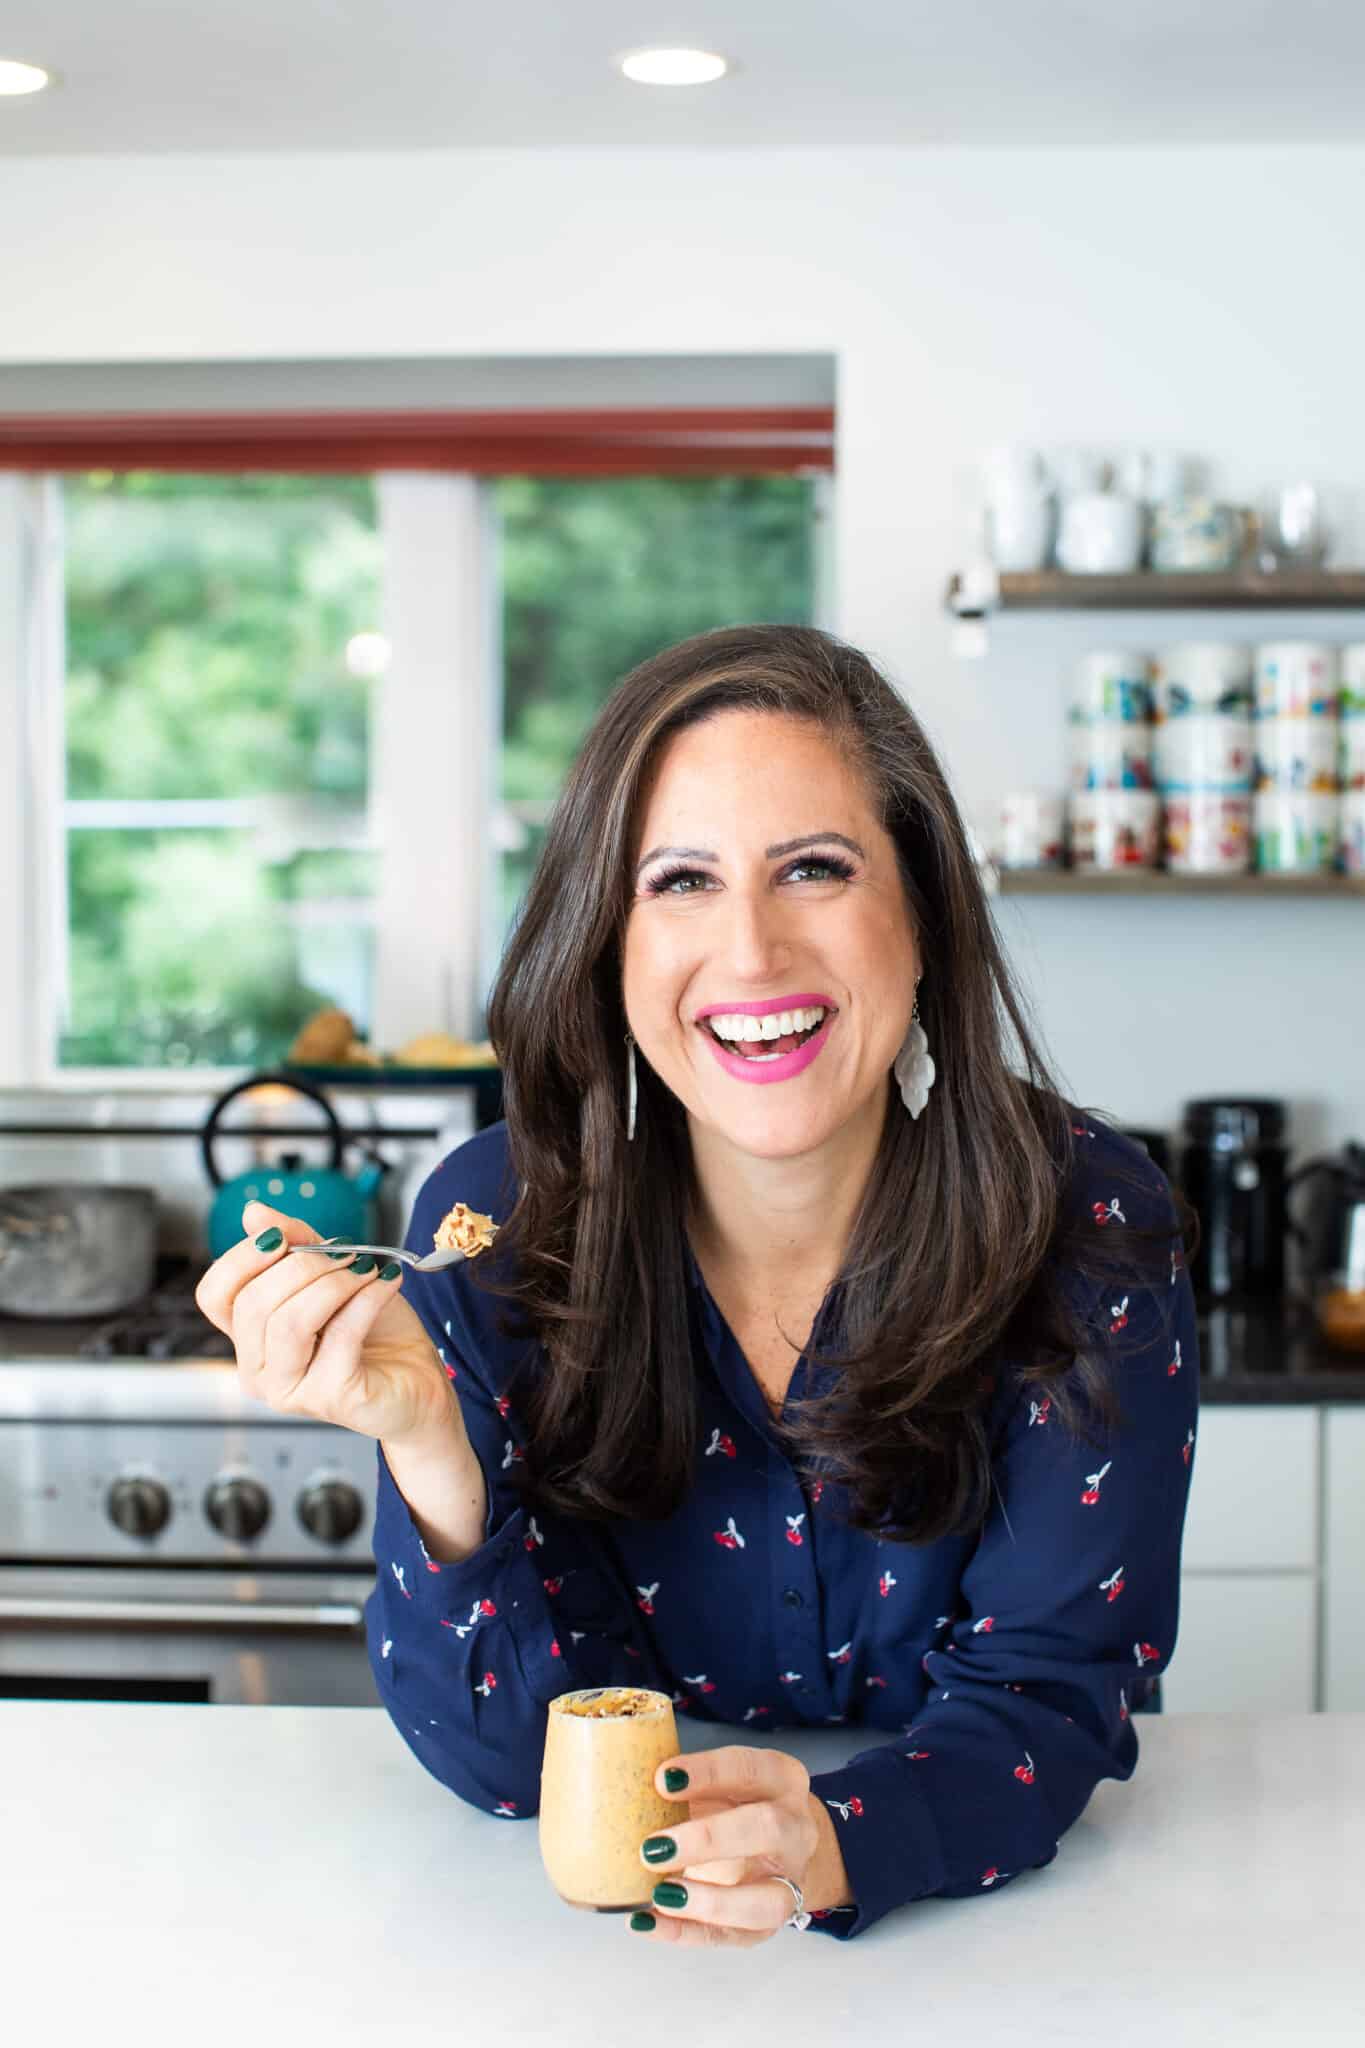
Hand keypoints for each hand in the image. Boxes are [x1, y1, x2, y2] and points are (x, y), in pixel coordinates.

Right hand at [194, 1199, 459, 1448]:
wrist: (418, 1376)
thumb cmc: (374, 1330)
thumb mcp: (333, 1276)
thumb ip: (297, 1244)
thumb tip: (254, 1213)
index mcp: (249, 1338)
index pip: (215, 1296)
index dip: (241, 1259)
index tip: (281, 1236)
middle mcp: (258, 1370)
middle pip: (254, 1304)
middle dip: (303, 1265)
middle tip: (346, 1251)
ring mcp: (289, 1390)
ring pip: (290, 1322)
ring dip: (334, 1283)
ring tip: (366, 1267)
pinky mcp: (330, 1398)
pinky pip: (341, 1335)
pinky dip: (367, 1298)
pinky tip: (387, 1282)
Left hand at [632, 1745, 852, 1948]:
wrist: (777, 1850)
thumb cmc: (733, 1806)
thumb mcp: (717, 1783)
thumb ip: (683, 1784)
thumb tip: (622, 1784)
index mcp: (782, 1780)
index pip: (750, 1769)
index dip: (708, 1773)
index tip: (661, 1779)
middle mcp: (795, 1830)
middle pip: (767, 1830)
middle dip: (709, 1839)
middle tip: (654, 1847)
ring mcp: (788, 1883)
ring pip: (766, 1900)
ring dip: (709, 1901)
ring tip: (659, 1894)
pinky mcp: (767, 1925)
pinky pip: (731, 1936)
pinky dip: (685, 1932)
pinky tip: (646, 1920)